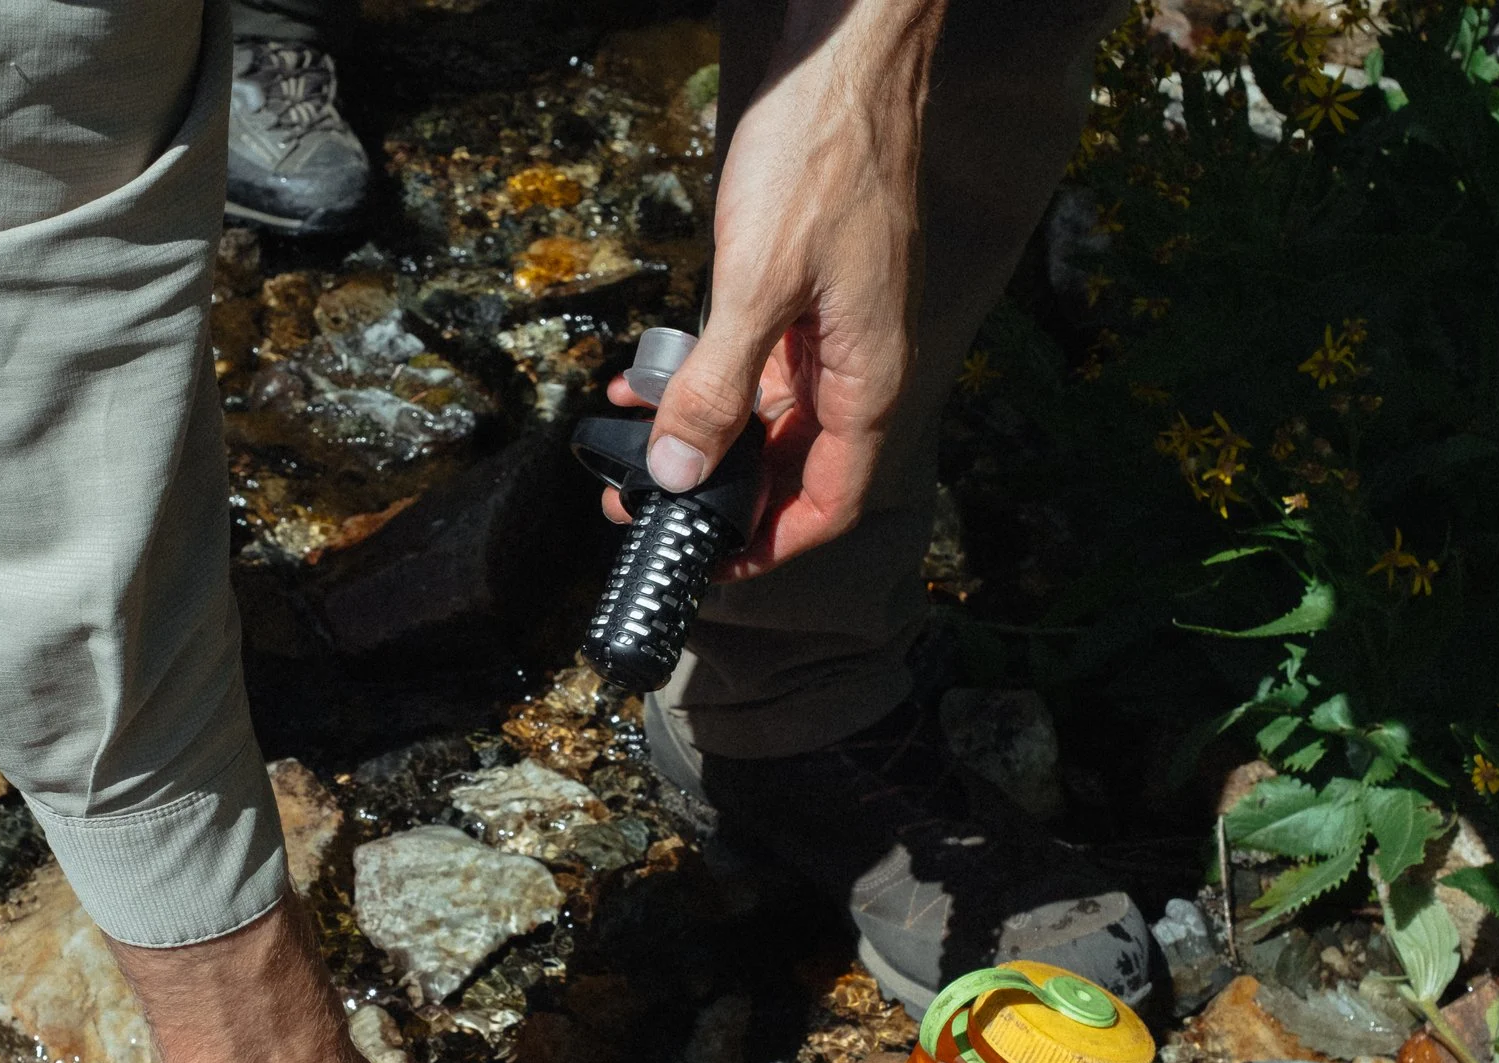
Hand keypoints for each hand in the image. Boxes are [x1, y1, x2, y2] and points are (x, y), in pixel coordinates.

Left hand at [604, 0, 944, 580]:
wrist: (845, 60)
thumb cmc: (823, 159)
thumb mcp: (756, 285)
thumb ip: (716, 389)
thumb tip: (680, 477)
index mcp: (870, 376)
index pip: (830, 499)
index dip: (773, 544)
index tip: (710, 566)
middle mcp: (859, 364)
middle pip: (792, 465)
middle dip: (718, 495)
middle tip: (641, 512)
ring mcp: (831, 328)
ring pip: (764, 416)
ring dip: (699, 439)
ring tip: (628, 456)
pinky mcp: (804, 293)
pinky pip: (754, 363)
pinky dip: (702, 381)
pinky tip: (645, 386)